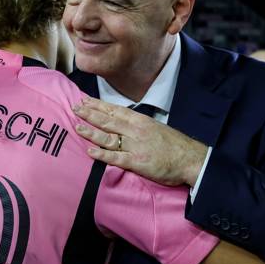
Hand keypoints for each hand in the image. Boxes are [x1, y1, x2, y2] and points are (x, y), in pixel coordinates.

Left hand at [72, 97, 207, 186]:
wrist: (190, 159)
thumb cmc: (174, 144)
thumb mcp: (155, 128)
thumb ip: (138, 125)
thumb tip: (124, 122)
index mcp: (140, 121)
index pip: (114, 110)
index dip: (98, 105)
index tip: (85, 101)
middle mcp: (135, 130)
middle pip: (107, 121)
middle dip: (89, 114)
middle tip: (74, 108)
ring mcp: (135, 146)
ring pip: (108, 137)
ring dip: (91, 132)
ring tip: (77, 127)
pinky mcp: (137, 162)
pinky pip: (115, 157)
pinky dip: (101, 154)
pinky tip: (90, 151)